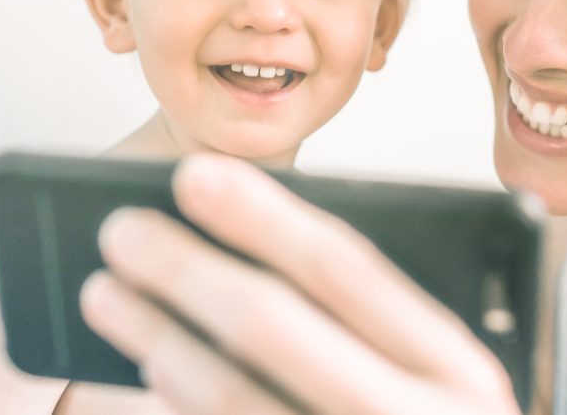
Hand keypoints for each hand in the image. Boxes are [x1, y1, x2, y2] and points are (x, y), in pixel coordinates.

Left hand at [80, 153, 520, 414]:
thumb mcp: (454, 372)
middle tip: (121, 230)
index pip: (346, 269)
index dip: (262, 217)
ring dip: (155, 338)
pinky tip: (142, 381)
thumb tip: (271, 240)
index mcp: (459, 365)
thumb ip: (390, 317)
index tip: (192, 174)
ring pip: (229, 397)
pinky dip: (170, 412)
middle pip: (274, 326)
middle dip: (185, 269)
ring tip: (107, 293)